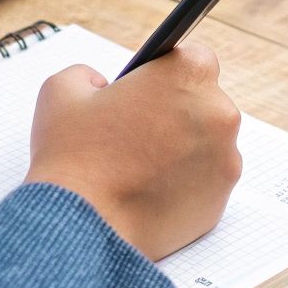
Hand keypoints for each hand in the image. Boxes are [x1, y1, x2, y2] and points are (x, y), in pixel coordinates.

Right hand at [23, 44, 242, 259]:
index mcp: (188, 75)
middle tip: (137, 130)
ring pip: (207, 144)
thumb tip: (103, 86)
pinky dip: (185, 183)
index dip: (166, 74)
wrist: (82, 227)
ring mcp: (225, 159)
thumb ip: (89, 73)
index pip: (192, 59)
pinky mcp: (221, 199)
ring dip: (183, 148)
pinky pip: (205, 182)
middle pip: (203, 102)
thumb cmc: (73, 156)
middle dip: (175, 112)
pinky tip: (150, 189)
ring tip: (141, 164)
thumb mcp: (62, 90)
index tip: (149, 89)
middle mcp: (219, 113)